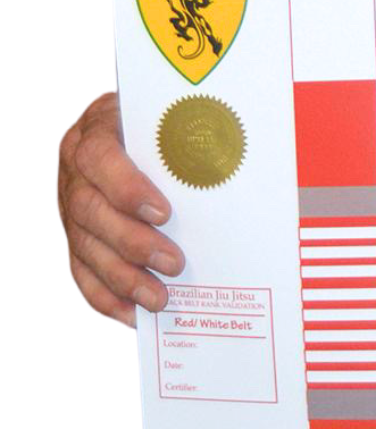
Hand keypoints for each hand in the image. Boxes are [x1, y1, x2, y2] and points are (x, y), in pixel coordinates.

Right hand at [58, 91, 183, 325]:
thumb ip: (200, 134)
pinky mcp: (76, 236)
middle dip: (132, 242)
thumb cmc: (165, 122)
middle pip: (90, 210)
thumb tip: (252, 163)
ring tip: (159, 299)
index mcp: (96, 129)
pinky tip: (135, 314)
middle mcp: (75, 169)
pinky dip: (108, 296)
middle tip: (174, 264)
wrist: (136, 125)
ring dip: (122, 278)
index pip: (99, 157)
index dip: (126, 188)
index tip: (162, 213)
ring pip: (86, 247)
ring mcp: (70, 205)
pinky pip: (83, 271)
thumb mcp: (176, 114)